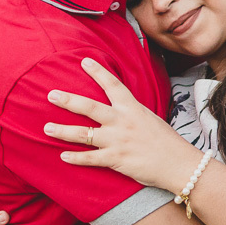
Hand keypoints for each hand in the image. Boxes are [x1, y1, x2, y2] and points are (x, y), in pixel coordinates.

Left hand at [44, 57, 203, 193]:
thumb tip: (119, 108)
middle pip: (89, 107)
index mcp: (132, 108)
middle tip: (51, 95)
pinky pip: (91, 159)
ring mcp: (118, 141)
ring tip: (47, 128)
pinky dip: (75, 158)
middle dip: (68, 100)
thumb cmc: (166, 141)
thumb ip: (131, 113)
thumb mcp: (149, 119)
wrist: (179, 163)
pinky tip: (62, 156)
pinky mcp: (116, 160)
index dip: (98, 72)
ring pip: (84, 134)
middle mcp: (122, 121)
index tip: (84, 61)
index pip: (112, 85)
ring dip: (63, 131)